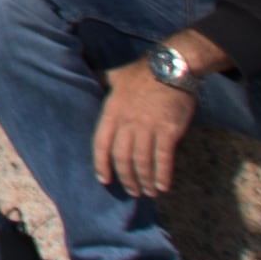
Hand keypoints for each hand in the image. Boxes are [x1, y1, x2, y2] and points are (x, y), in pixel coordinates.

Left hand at [93, 54, 201, 198]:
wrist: (172, 67)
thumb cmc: (143, 72)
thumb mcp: (115, 75)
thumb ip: (102, 83)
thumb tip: (88, 80)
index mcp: (111, 111)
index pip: (100, 144)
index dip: (101, 164)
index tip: (104, 180)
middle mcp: (127, 122)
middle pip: (121, 158)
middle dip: (126, 178)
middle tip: (131, 191)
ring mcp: (147, 127)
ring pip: (141, 162)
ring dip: (144, 181)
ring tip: (148, 192)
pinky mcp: (168, 131)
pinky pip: (163, 158)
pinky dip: (162, 175)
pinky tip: (163, 186)